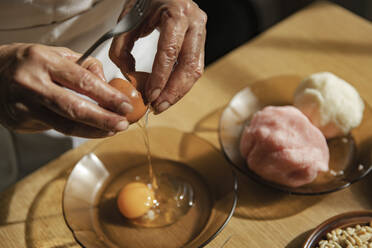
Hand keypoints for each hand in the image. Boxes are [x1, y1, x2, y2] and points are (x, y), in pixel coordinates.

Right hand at [0, 43, 133, 137]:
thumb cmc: (29, 62)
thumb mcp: (56, 53)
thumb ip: (85, 66)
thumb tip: (109, 85)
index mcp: (43, 61)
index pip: (83, 81)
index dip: (108, 96)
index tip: (125, 105)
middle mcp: (32, 83)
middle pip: (75, 108)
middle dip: (104, 119)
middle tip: (123, 124)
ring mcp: (24, 105)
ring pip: (66, 125)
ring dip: (94, 130)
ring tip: (113, 130)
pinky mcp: (21, 121)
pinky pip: (57, 128)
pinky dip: (79, 131)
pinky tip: (93, 130)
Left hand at [109, 0, 206, 112]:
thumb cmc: (146, 0)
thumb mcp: (128, 18)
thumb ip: (122, 47)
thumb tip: (129, 76)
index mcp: (177, 13)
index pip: (170, 52)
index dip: (160, 77)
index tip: (150, 95)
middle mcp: (194, 22)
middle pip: (188, 65)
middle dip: (173, 91)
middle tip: (158, 107)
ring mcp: (201, 31)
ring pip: (195, 70)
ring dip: (179, 92)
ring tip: (162, 104)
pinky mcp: (201, 41)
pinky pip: (195, 67)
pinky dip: (182, 84)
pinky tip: (170, 93)